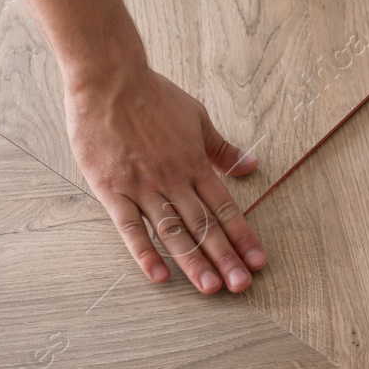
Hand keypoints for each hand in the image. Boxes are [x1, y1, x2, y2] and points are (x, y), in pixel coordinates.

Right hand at [64, 62, 265, 292]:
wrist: (109, 80)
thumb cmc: (152, 96)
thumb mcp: (196, 117)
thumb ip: (222, 148)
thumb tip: (252, 164)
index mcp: (195, 163)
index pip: (226, 207)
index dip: (244, 236)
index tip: (258, 261)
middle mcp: (173, 179)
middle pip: (204, 225)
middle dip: (225, 258)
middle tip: (241, 287)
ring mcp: (143, 186)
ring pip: (173, 231)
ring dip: (193, 261)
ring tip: (210, 288)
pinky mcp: (113, 189)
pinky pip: (131, 227)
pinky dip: (145, 252)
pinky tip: (159, 275)